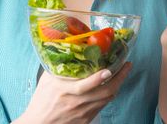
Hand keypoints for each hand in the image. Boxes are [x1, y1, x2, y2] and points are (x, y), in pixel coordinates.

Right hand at [13, 63, 131, 123]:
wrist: (40, 123)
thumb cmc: (42, 100)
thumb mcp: (47, 80)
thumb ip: (59, 67)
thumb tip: (69, 49)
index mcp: (65, 90)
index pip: (85, 85)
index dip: (99, 78)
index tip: (109, 69)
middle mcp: (77, 102)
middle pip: (104, 92)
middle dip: (119, 78)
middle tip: (126, 65)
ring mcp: (84, 112)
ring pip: (107, 98)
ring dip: (118, 85)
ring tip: (123, 73)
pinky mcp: (87, 119)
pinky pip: (103, 105)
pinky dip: (109, 94)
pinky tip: (112, 86)